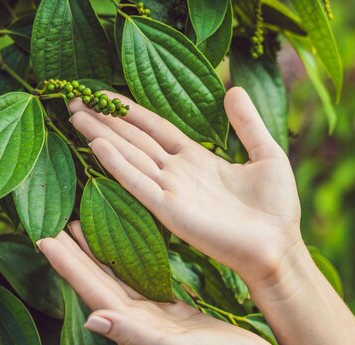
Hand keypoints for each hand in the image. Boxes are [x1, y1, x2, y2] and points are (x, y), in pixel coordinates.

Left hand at [37, 222, 311, 344]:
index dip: (67, 265)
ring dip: (95, 255)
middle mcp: (135, 322)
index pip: (91, 291)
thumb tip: (92, 320)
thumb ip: (135, 335)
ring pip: (116, 278)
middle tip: (54, 223)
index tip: (44, 238)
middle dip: (74, 254)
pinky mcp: (170, 313)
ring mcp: (151, 317)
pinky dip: (127, 262)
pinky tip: (124, 248)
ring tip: (80, 227)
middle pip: (97, 281)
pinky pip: (140, 280)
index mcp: (133, 328)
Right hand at [68, 87, 302, 289]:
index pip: (154, 128)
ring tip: (76, 115)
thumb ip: (247, 123)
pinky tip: (97, 145)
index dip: (130, 111)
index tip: (104, 94)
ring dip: (103, 135)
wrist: (280, 247)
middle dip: (105, 119)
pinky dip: (117, 164)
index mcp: (195, 159)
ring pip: (130, 157)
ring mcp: (171, 191)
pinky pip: (138, 183)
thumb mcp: (266, 154)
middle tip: (75, 101)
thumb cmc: (276, 208)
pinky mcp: (170, 211)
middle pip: (134, 139)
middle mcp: (176, 173)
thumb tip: (234, 89)